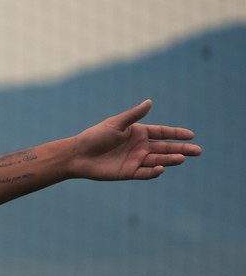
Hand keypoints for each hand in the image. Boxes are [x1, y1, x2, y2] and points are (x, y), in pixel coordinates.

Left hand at [69, 100, 200, 180]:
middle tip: (198, 151)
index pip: (162, 133)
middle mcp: (139, 147)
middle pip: (165, 148)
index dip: (176, 134)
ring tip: (182, 158)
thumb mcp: (115, 124)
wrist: (78, 155)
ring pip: (158, 160)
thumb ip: (134, 116)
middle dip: (181, 149)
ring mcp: (135, 160)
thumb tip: (149, 102)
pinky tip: (161, 167)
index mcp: (137, 133)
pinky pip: (145, 173)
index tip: (191, 135)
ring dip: (170, 159)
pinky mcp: (129, 172)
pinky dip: (154, 171)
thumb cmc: (94, 136)